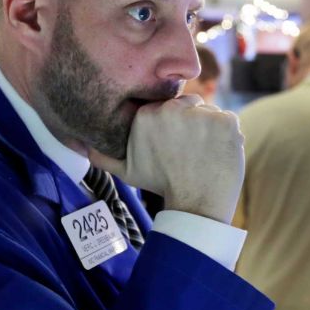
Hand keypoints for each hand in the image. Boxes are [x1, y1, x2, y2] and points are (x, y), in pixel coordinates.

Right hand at [89, 95, 244, 223]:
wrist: (195, 204)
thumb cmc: (161, 185)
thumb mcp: (126, 171)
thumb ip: (103, 155)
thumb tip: (82, 146)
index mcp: (147, 115)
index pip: (167, 107)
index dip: (174, 125)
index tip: (175, 144)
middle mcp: (172, 109)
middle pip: (189, 105)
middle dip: (192, 123)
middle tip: (191, 150)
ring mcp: (201, 113)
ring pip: (209, 112)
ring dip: (210, 129)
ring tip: (204, 154)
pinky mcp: (225, 120)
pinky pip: (228, 119)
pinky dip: (226, 135)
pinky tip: (218, 153)